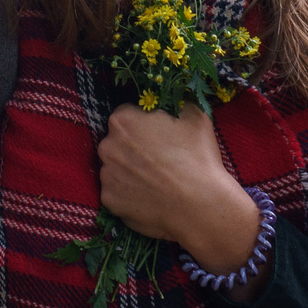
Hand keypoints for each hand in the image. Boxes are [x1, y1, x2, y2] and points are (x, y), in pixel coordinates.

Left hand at [97, 102, 247, 248]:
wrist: (200, 205)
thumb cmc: (198, 157)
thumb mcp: (195, 116)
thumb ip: (176, 103)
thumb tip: (172, 101)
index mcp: (123, 120)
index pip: (126, 115)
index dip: (143, 125)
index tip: (158, 136)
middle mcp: (107, 146)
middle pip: (117, 142)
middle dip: (133, 148)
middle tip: (158, 160)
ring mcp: (106, 175)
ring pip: (116, 168)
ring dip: (129, 171)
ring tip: (156, 181)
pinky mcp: (109, 201)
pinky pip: (117, 193)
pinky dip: (129, 195)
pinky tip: (150, 197)